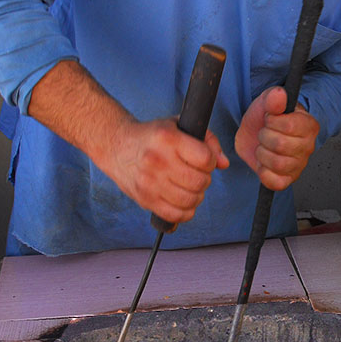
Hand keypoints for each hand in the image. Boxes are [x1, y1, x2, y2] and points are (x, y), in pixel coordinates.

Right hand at [104, 117, 229, 224]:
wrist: (116, 146)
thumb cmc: (153, 136)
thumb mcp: (180, 126)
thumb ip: (207, 141)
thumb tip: (224, 164)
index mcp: (168, 138)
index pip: (205, 158)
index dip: (211, 161)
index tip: (204, 160)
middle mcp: (157, 160)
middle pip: (200, 181)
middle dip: (204, 179)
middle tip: (196, 174)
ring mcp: (149, 182)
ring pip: (190, 200)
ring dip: (197, 196)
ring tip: (190, 187)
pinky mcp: (144, 199)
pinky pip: (176, 215)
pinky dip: (186, 212)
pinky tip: (183, 201)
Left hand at [235, 86, 318, 189]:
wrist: (253, 134)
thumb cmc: (265, 118)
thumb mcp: (267, 101)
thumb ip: (273, 98)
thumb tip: (279, 95)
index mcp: (309, 125)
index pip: (289, 126)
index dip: (272, 121)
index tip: (269, 118)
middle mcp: (308, 146)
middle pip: (281, 145)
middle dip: (264, 137)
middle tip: (265, 133)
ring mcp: (299, 165)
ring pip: (277, 164)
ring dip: (263, 154)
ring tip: (264, 147)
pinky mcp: (288, 180)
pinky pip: (275, 182)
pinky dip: (264, 173)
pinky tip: (264, 163)